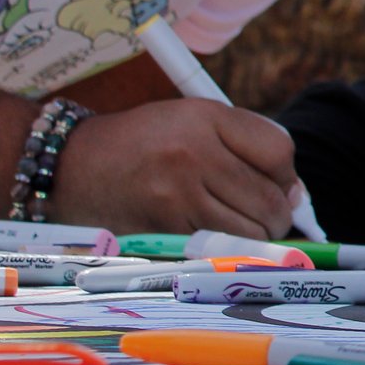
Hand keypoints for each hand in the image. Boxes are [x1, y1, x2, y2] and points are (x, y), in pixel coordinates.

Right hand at [55, 99, 296, 236]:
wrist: (68, 165)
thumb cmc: (141, 144)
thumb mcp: (191, 122)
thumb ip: (243, 145)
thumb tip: (296, 194)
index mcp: (205, 117)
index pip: (279, 151)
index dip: (288, 176)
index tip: (281, 186)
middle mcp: (193, 152)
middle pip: (271, 198)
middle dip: (278, 214)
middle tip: (267, 217)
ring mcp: (177, 192)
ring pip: (252, 229)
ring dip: (258, 237)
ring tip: (242, 227)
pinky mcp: (163, 226)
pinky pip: (219, 246)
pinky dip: (227, 248)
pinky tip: (212, 237)